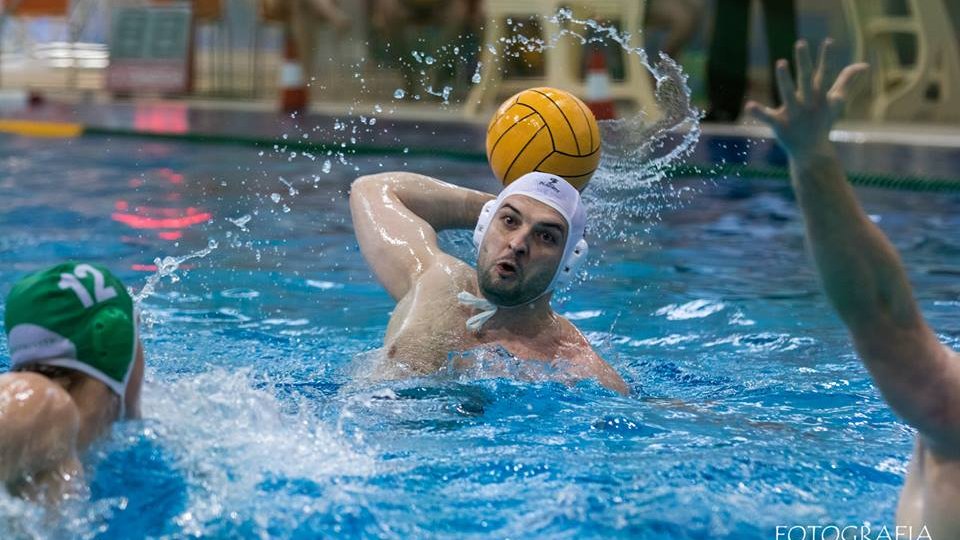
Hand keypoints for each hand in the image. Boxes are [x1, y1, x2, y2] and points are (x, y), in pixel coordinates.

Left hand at [745, 39, 868, 160]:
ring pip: (788, 94)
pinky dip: (759, 112)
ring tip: (780, 62)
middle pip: (806, 79)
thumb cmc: (823, 122)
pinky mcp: (780, 124)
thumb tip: (864, 65)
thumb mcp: (836, 102)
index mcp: (819, 96)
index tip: (828, 41)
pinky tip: (749, 105)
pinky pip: (768, 117)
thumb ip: (847, 81)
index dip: (826, 57)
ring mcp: (793, 114)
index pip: (824, 73)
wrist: (813, 152)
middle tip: (800, 43)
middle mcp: (807, 103)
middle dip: (804, 62)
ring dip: (785, 79)